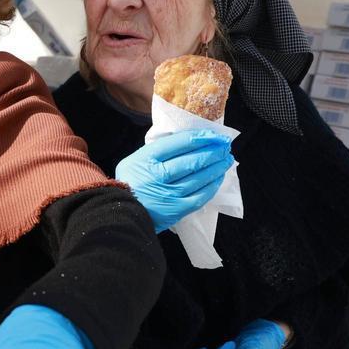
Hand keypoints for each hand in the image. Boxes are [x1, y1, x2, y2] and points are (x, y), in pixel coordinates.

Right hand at [115, 129, 233, 232]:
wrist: (121, 213)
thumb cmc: (129, 184)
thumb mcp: (135, 161)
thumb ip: (156, 152)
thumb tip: (186, 143)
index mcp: (146, 159)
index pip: (178, 143)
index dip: (199, 138)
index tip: (213, 135)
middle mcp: (158, 175)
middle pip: (192, 160)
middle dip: (213, 151)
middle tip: (225, 146)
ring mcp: (169, 193)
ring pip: (199, 177)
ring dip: (216, 167)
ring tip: (226, 159)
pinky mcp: (177, 209)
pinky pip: (200, 196)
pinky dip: (212, 185)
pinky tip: (218, 178)